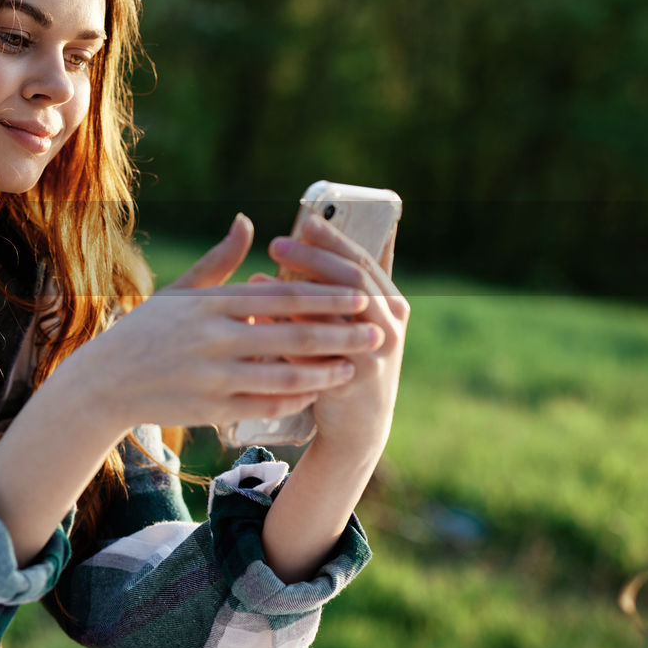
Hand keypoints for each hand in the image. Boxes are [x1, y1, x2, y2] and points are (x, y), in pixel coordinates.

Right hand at [51, 214, 378, 435]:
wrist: (105, 383)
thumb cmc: (145, 331)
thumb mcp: (179, 291)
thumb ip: (219, 260)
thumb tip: (248, 222)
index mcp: (208, 305)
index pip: (277, 297)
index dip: (322, 296)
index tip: (359, 294)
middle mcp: (212, 339)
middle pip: (289, 335)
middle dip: (338, 333)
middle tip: (376, 331)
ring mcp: (212, 377)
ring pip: (283, 375)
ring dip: (324, 371)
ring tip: (354, 365)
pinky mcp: (210, 410)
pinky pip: (264, 405)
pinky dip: (295, 399)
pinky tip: (317, 391)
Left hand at [267, 215, 409, 455]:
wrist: (358, 426)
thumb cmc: (343, 364)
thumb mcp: (343, 323)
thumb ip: (324, 289)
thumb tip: (289, 243)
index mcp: (389, 303)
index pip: (362, 261)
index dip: (334, 240)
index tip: (305, 220)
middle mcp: (389, 324)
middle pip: (352, 281)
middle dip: (313, 259)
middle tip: (276, 244)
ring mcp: (376, 353)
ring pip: (337, 315)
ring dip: (296, 295)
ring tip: (258, 280)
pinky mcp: (354, 380)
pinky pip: (317, 353)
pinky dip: (287, 334)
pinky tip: (258, 321)